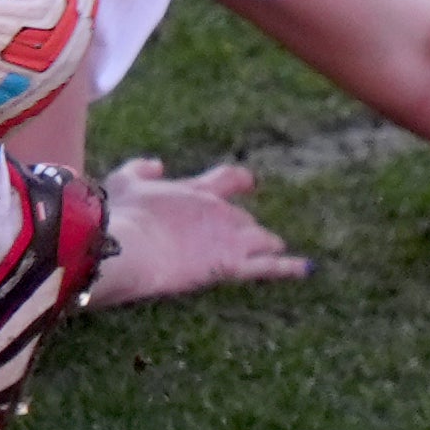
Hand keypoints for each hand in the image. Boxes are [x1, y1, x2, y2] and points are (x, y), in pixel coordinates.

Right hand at [92, 156, 313, 306]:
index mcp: (196, 189)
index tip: (248, 182)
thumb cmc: (122, 214)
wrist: (130, 245)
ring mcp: (228, 238)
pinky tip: (306, 267)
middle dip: (247, 225)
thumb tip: (158, 163)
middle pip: (244, 216)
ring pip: (259, 238)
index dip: (239, 181)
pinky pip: (269, 267)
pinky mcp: (231, 264)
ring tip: (276, 248)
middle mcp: (218, 210)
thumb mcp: (125, 181)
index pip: (227, 179)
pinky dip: (289, 266)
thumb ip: (142, 169)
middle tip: (254, 231)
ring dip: (266, 243)